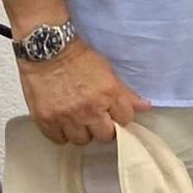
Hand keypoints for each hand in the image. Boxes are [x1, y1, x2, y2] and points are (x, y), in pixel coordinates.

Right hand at [17, 39, 149, 145]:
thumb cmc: (78, 58)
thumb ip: (126, 93)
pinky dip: (61, 133)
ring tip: (78, 120)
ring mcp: (67, 116)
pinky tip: (63, 122)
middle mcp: (90, 109)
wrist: (48, 51)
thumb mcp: (108, 71)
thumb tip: (145, 106)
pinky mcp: (47, 120)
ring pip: (82, 140)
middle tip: (96, 118)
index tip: (114, 113)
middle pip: (105, 136)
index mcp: (109, 94)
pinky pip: (59, 140)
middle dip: (103, 128)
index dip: (120, 117)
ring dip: (82, 132)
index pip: (125, 120)